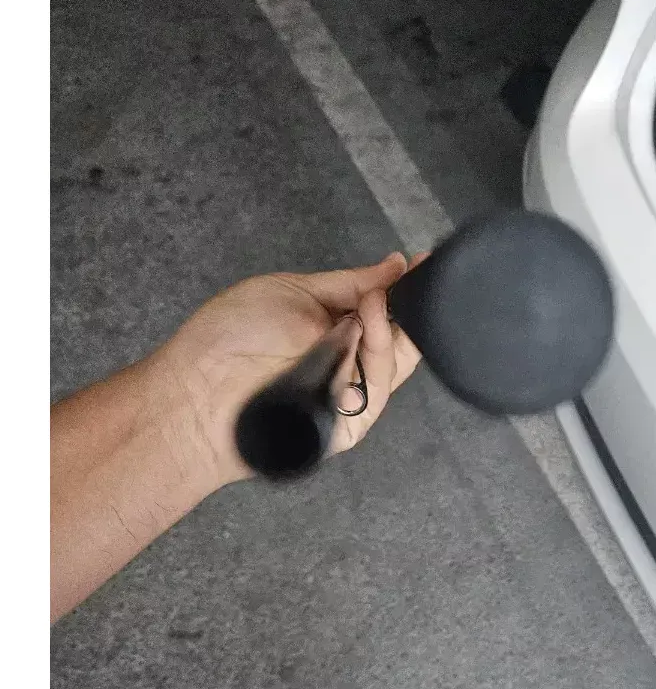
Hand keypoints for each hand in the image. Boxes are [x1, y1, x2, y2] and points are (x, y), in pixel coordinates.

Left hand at [154, 253, 423, 487]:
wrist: (196, 394)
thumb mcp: (293, 291)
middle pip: (398, 339)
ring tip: (373, 305)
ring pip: (394, 364)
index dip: (406, 290)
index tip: (425, 264)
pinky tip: (365, 332)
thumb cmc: (228, 340)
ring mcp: (348, 394)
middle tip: (408, 285)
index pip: (384, 310)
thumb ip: (348, 282)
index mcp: (333, 328)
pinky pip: (378, 393)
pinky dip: (377, 360)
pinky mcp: (349, 424)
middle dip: (407, 310)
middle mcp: (345, 362)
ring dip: (389, 330)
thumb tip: (396, 265)